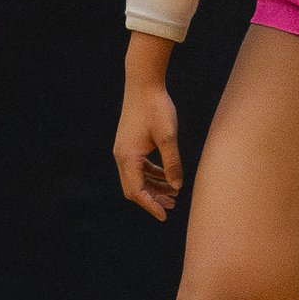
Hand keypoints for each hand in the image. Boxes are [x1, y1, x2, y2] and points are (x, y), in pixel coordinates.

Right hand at [115, 45, 183, 218]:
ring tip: (173, 194)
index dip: (150, 205)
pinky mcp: (129, 143)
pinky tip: (167, 176)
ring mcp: (124, 149)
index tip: (165, 216)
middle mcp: (122, 155)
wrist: (143, 83)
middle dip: (152, 199)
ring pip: (137, 177)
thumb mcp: (168, 137)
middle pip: (134, 188)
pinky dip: (152, 174)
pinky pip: (139, 166)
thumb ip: (172, 163)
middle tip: (172, 206)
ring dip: (154, 187)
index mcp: (128, 157)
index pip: (136, 191)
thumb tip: (177, 186)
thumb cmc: (156, 108)